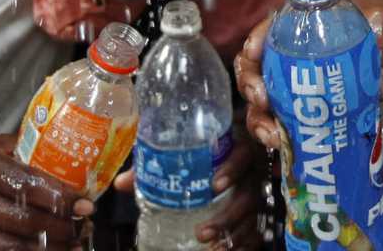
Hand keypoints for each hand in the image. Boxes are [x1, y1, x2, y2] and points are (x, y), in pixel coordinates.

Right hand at [0, 134, 92, 250]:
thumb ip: (16, 148)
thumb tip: (58, 148)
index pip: (30, 185)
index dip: (62, 198)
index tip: (83, 205)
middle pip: (24, 220)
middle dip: (60, 229)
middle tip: (80, 230)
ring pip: (9, 247)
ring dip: (44, 250)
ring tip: (66, 247)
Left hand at [112, 127, 264, 248]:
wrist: (238, 143)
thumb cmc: (208, 145)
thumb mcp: (186, 147)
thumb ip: (156, 163)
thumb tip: (121, 184)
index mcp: (239, 145)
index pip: (242, 155)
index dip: (232, 169)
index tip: (214, 185)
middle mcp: (254, 168)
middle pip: (249, 194)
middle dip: (227, 217)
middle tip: (201, 233)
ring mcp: (260, 189)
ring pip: (254, 215)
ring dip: (235, 234)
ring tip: (214, 248)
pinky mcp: (261, 207)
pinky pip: (259, 228)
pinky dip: (246, 242)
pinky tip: (231, 250)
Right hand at [235, 0, 382, 150]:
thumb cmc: (379, 22)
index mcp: (300, 25)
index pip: (267, 30)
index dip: (255, 42)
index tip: (254, 53)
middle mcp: (287, 54)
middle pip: (254, 69)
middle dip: (250, 86)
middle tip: (262, 101)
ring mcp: (292, 84)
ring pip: (262, 103)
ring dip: (261, 121)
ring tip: (273, 137)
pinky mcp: (305, 109)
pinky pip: (285, 124)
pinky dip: (282, 138)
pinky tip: (286, 148)